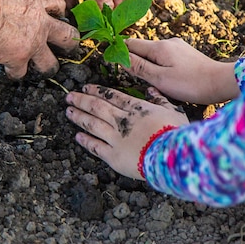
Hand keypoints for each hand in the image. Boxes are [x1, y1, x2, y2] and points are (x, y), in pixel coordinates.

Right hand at [0, 0, 78, 78]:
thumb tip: (1, 2)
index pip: (59, 4)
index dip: (58, 12)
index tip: (55, 17)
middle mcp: (40, 21)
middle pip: (68, 36)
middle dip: (69, 43)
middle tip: (64, 47)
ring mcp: (32, 42)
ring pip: (51, 63)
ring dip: (47, 66)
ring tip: (41, 67)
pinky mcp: (17, 58)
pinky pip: (21, 72)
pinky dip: (15, 73)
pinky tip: (8, 71)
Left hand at [66, 85, 188, 179]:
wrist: (172, 156)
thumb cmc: (176, 132)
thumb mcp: (173, 111)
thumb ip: (160, 99)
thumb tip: (151, 89)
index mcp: (136, 108)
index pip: (112, 96)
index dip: (97, 91)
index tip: (86, 87)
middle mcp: (122, 120)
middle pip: (97, 107)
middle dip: (82, 100)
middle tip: (69, 96)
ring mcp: (115, 138)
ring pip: (92, 124)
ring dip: (79, 117)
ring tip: (68, 111)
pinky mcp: (113, 156)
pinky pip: (95, 146)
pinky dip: (86, 141)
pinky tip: (77, 136)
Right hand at [125, 38, 240, 104]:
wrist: (221, 83)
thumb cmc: (191, 84)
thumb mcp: (160, 79)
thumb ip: (138, 68)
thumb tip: (119, 57)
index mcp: (159, 47)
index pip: (130, 44)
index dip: (117, 50)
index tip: (107, 58)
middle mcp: (168, 42)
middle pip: (142, 48)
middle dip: (132, 58)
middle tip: (124, 72)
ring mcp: (178, 47)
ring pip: (154, 53)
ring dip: (146, 64)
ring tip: (145, 79)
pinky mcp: (186, 54)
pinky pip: (165, 57)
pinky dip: (158, 66)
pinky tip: (163, 78)